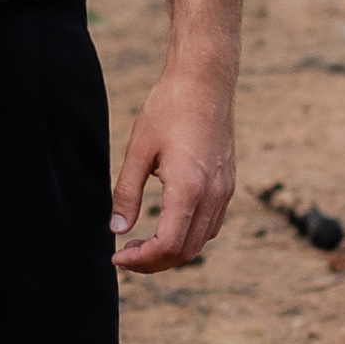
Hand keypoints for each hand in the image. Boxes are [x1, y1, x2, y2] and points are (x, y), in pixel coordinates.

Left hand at [110, 65, 235, 269]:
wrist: (205, 81)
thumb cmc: (168, 108)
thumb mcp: (138, 150)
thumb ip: (127, 193)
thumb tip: (116, 229)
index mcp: (188, 188)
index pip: (168, 245)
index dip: (141, 260)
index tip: (117, 257)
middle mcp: (212, 194)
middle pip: (187, 252)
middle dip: (154, 262)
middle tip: (125, 254)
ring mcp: (224, 190)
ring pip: (202, 242)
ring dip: (172, 252)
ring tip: (142, 243)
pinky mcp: (227, 183)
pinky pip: (211, 224)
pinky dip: (189, 236)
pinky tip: (168, 224)